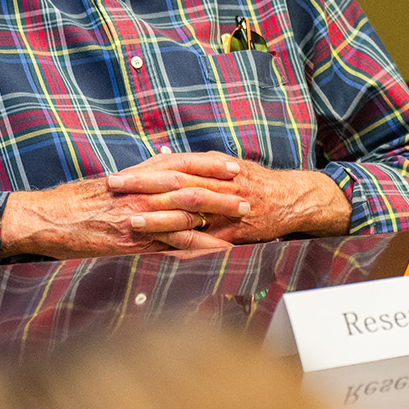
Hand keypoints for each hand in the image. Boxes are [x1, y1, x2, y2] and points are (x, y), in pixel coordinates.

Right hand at [0, 168, 234, 259]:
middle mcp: (139, 191)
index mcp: (135, 175)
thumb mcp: (110, 184)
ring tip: (241, 220)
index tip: (233, 164)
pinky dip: (195, 245)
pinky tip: (216, 249)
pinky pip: (168, 242)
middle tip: (246, 194)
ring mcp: (136, 215)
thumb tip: (162, 170)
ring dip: (216, 217)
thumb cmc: (76, 201)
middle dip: (221, 190)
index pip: (180, 164)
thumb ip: (139, 179)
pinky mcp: (130, 239)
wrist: (46, 218)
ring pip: (184, 213)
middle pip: (189, 186)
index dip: (209, 164)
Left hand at [108, 152, 350, 245]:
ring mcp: (229, 209)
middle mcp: (220, 184)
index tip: (116, 177)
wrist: (293, 199)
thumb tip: (160, 156)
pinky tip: (167, 252)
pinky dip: (189, 246)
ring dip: (161, 217)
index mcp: (214, 167)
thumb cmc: (256, 182)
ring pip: (191, 212)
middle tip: (115, 192)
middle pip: (176, 184)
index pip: (172, 167)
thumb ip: (194, 164)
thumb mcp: (227, 165)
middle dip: (144, 187)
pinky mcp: (238, 232)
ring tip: (134, 221)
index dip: (143, 172)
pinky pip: (210, 241)